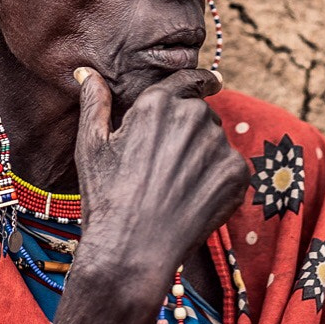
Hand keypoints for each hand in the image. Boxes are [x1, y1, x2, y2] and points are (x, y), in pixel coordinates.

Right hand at [73, 67, 248, 272]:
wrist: (132, 251)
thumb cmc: (106, 196)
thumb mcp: (91, 145)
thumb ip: (94, 102)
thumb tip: (88, 73)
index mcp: (158, 103)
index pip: (190, 78)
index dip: (201, 80)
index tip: (212, 82)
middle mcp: (193, 116)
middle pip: (201, 114)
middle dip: (189, 131)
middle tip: (165, 166)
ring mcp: (218, 144)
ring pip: (216, 141)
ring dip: (203, 156)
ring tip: (174, 187)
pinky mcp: (236, 173)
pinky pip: (230, 167)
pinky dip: (217, 180)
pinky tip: (192, 199)